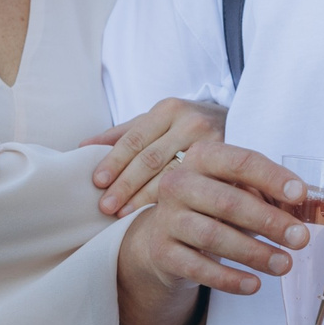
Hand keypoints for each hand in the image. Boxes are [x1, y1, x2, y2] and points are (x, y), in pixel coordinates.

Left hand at [87, 97, 227, 216]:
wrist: (239, 121)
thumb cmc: (188, 126)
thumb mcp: (158, 121)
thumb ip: (124, 133)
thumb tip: (83, 147)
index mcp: (169, 109)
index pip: (135, 139)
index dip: (114, 162)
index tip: (97, 182)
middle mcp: (191, 123)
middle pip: (150, 159)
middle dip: (125, 185)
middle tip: (105, 207)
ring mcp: (213, 144)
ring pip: (172, 176)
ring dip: (144, 198)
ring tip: (123, 215)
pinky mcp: (229, 164)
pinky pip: (195, 186)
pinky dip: (173, 201)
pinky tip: (158, 215)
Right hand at [115, 144, 305, 324]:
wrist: (166, 234)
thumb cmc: (214, 207)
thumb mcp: (237, 191)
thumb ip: (268, 193)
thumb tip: (306, 205)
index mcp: (202, 158)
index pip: (240, 162)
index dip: (272, 178)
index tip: (301, 195)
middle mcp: (178, 183)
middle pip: (227, 201)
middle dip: (269, 221)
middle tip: (300, 238)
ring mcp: (166, 218)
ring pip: (212, 236)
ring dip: (253, 253)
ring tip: (284, 264)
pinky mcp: (161, 252)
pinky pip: (197, 267)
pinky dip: (228, 278)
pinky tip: (254, 285)